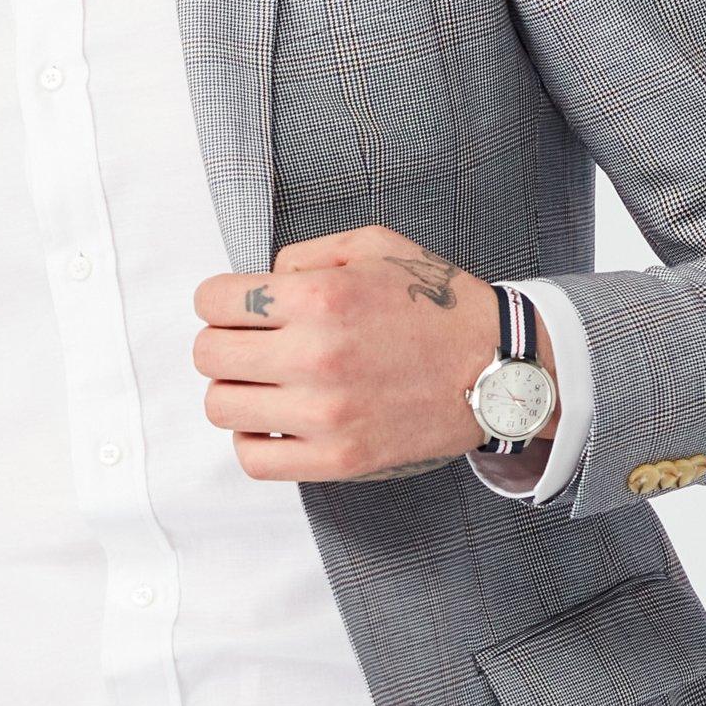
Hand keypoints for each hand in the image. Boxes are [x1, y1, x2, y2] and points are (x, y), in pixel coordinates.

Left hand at [188, 229, 495, 483]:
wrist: (498, 368)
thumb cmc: (438, 306)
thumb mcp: (376, 245)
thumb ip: (306, 253)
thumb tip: (260, 281)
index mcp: (320, 295)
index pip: (213, 301)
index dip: (220, 301)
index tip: (239, 309)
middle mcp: (316, 355)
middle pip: (208, 354)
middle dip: (223, 343)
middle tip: (253, 345)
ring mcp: (324, 414)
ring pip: (221, 407)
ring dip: (235, 392)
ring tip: (266, 384)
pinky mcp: (337, 459)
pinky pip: (253, 459)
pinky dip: (252, 440)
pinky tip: (275, 422)